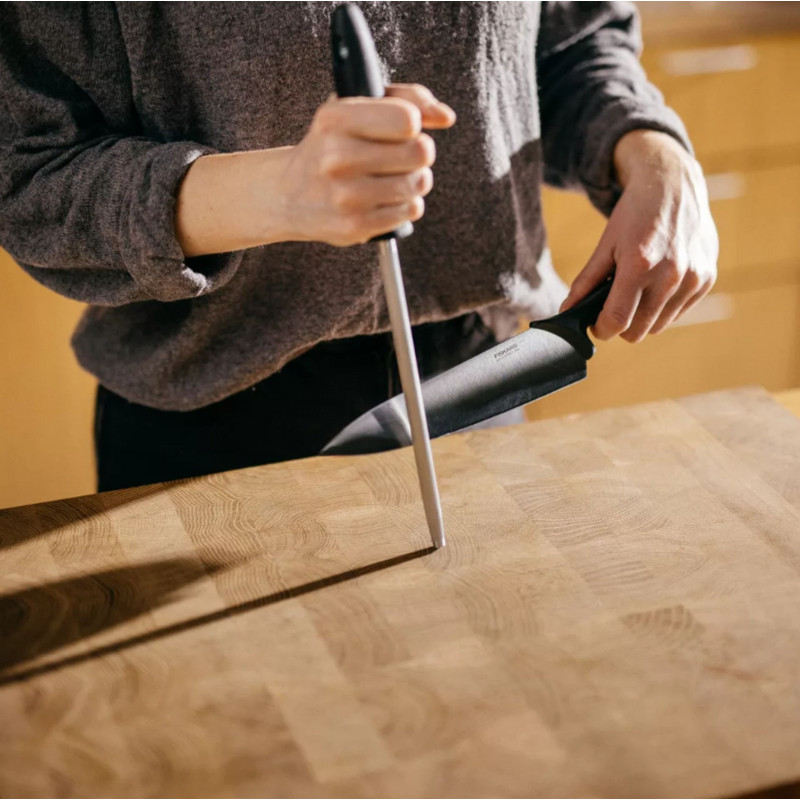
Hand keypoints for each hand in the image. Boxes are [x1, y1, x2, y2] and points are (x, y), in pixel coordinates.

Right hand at [274, 84, 454, 246]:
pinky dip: (406, 204)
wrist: (289, 195)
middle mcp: (337, 157)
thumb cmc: (332, 145)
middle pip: (420, 152)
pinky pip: (410, 210)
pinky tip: (384, 199)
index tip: (401, 129)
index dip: (413, 124)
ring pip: (419, 183)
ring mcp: (346, 196)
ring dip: (415, 180)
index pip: (407, 119)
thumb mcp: (356, 107)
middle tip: (401, 157)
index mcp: (335, 119)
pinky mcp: (355, 226)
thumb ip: (407, 99)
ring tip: (391, 178)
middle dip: (419, 153)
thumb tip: (445, 118)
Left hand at [560, 130, 717, 341]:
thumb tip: (567, 312)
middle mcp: (671, 274)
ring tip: (636, 294)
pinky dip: (664, 308)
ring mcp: (693, 278)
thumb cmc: (635, 215)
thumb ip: (586, 282)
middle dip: (621, 326)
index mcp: (640, 264)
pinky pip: (678, 313)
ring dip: (643, 319)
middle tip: (613, 309)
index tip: (595, 326)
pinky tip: (657, 285)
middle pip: (638, 331)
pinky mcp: (707, 279)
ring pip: (659, 327)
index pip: (617, 320)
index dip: (601, 330)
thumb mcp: (605, 245)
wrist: (674, 185)